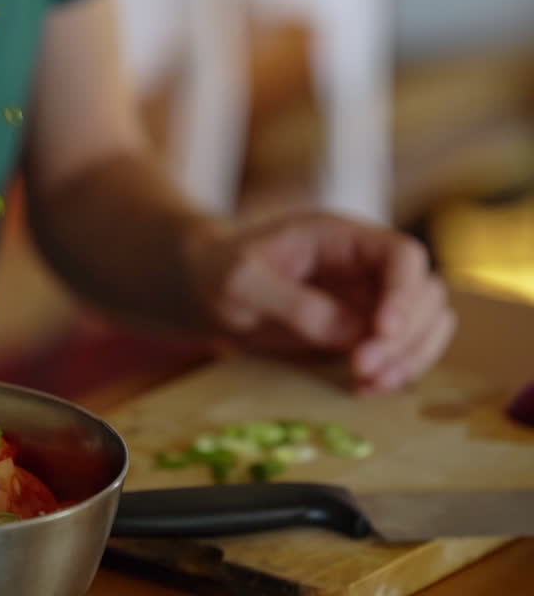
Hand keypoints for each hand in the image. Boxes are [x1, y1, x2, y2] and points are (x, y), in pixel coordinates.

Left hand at [186, 212, 455, 392]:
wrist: (204, 291)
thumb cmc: (218, 274)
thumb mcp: (241, 283)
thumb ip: (292, 303)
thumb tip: (349, 332)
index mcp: (341, 239)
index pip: (402, 255)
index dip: (404, 293)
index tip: (380, 331)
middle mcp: (366, 267)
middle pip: (424, 295)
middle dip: (405, 336)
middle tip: (363, 368)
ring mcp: (370, 299)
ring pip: (425, 326)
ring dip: (409, 359)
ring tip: (368, 385)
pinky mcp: (363, 332)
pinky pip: (400, 352)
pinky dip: (394, 372)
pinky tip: (363, 390)